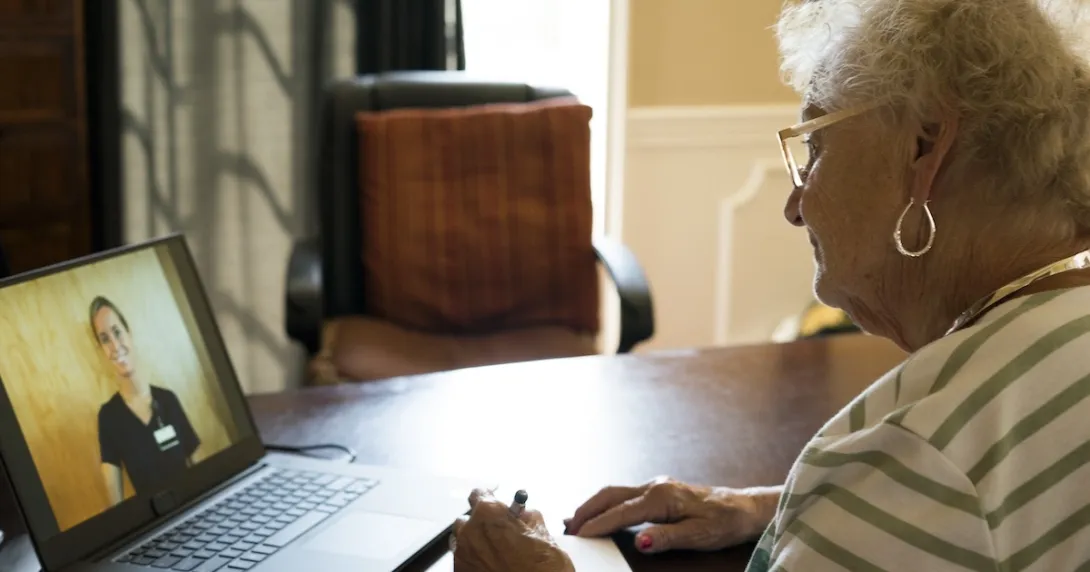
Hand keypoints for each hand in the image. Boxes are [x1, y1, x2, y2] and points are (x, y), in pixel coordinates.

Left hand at [451, 489, 574, 571]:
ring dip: (474, 541)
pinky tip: (490, 566)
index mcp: (490, 514)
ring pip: (461, 540)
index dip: (489, 496)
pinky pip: (463, 560)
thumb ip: (528, 518)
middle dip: (481, 523)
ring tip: (493, 552)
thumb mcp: (544, 535)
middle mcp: (470, 531)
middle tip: (499, 532)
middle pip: (468, 519)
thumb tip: (522, 515)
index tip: (494, 500)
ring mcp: (462, 555)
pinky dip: (473, 560)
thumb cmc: (544, 567)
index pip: (479, 494)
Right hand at [564, 477, 779, 553]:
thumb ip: (667, 538)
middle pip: (609, 495)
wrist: (743, 508)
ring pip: (614, 492)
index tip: (577, 536)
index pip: (620, 513)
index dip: (597, 525)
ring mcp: (655, 485)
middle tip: (567, 529)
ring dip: (593, 505)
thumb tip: (641, 542)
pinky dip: (606, 503)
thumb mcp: (698, 535)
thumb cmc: (724, 522)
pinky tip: (599, 513)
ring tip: (574, 521)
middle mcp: (654, 486)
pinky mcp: (658, 490)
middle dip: (586, 510)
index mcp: (661, 497)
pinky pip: (624, 494)